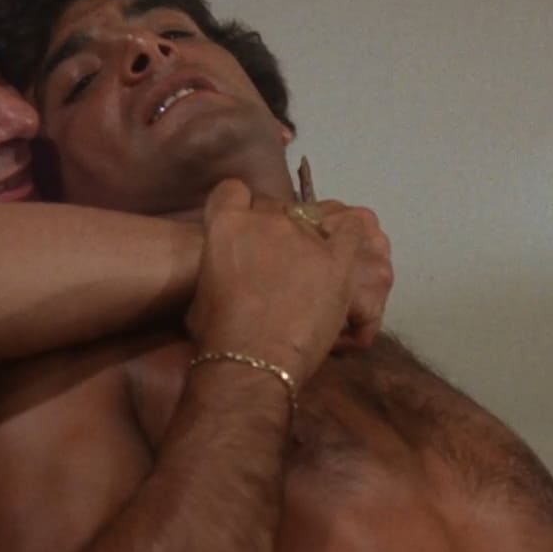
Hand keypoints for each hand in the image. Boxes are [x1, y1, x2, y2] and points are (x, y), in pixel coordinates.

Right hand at [186, 180, 392, 384]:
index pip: (233, 192)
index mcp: (226, 223)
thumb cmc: (217, 334)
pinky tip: (341, 254)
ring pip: (312, 217)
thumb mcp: (202, 291)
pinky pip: (350, 230)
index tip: (244, 230)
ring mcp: (304, 236)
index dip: (240, 208)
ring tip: (307, 266)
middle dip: (275, 229)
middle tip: (276, 261)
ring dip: (308, 236)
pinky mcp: (336, 259)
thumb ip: (216, 266)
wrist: (251, 360)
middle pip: (275, 207)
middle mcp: (265, 219)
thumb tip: (224, 270)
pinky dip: (348, 236)